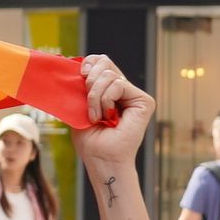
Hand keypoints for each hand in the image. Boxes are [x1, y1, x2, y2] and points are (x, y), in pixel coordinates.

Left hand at [72, 55, 155, 169]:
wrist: (100, 159)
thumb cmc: (90, 139)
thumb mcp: (79, 106)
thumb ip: (81, 86)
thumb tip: (74, 64)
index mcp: (109, 90)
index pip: (100, 61)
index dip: (89, 62)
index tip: (80, 75)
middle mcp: (124, 90)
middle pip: (105, 61)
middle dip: (90, 80)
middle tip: (88, 103)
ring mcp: (135, 95)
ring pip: (109, 74)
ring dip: (95, 96)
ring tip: (97, 116)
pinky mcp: (144, 101)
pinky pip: (118, 85)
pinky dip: (105, 100)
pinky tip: (107, 117)